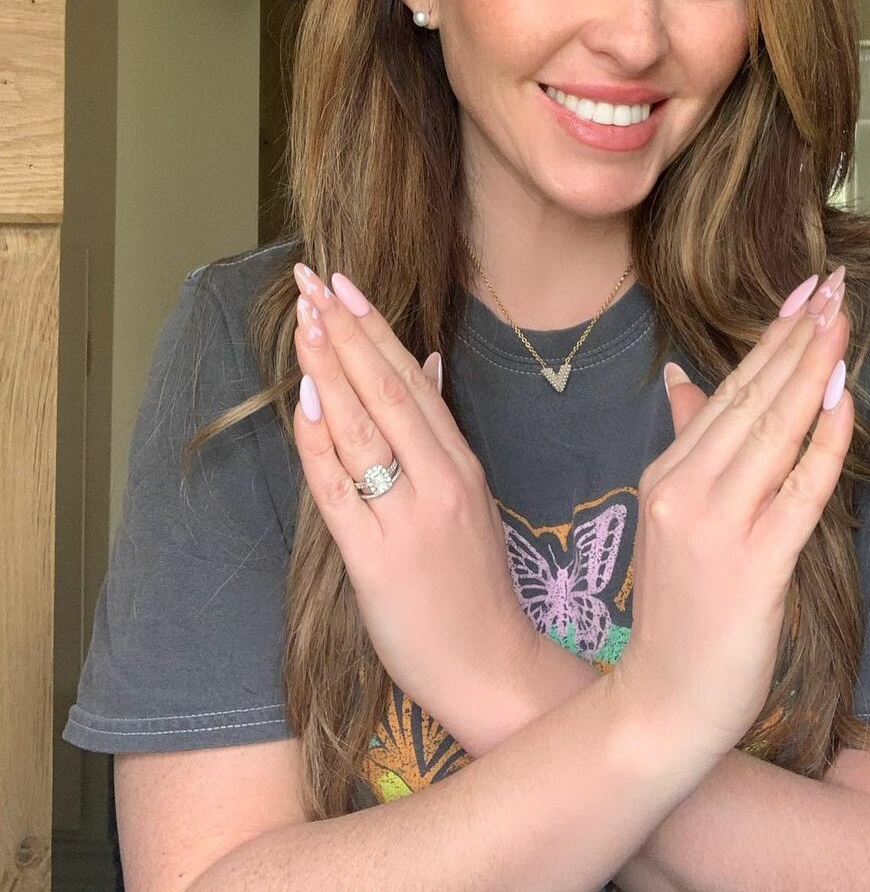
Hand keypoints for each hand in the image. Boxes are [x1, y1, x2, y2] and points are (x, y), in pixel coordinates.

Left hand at [290, 263, 538, 742]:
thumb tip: (426, 360)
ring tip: (303, 320)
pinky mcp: (377, 559)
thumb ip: (443, 430)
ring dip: (330, 370)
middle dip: (344, 330)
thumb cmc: (476, 583)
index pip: (411, 380)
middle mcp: (439, 481)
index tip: (342, 283)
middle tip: (311, 278)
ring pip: (364, 430)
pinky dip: (321, 444)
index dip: (373, 328)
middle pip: (386, 391)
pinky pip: (341, 491)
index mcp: (462, 464)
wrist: (491, 665)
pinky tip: (305, 403)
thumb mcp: (471, 496)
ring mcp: (409, 518)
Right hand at [611, 268, 852, 767]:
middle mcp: (685, 489)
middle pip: (751, 398)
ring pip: (773, 430)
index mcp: (664, 474)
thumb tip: (680, 378)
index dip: (770, 339)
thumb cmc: (675, 610)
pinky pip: (798, 491)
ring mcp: (718, 525)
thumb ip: (683, 444)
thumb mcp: (666, 515)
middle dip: (797, 335)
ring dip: (812, 370)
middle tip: (833, 283)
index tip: (804, 292)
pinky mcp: (754, 564)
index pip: (726, 391)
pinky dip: (824, 442)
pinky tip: (844, 401)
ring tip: (840, 320)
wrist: (661, 698)